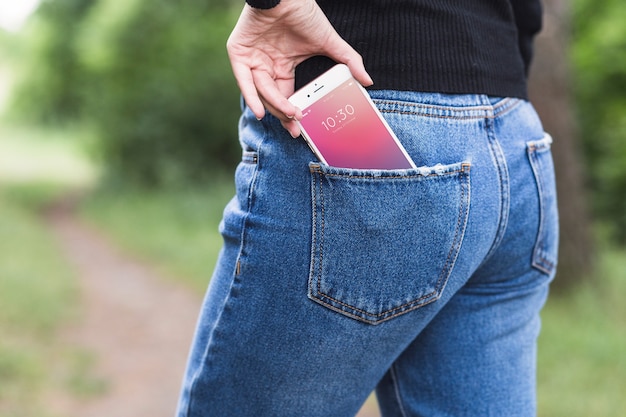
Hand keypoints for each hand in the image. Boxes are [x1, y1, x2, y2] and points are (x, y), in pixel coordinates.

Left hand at [226, 0, 372, 136]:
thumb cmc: (306, 15)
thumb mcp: (330, 43)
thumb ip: (349, 61)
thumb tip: (368, 81)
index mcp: (283, 67)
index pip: (287, 96)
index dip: (293, 112)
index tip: (302, 127)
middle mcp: (267, 66)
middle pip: (273, 98)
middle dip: (285, 115)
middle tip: (296, 128)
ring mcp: (251, 60)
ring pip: (261, 91)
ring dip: (274, 106)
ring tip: (290, 115)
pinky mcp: (238, 52)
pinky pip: (243, 80)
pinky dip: (252, 96)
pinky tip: (261, 112)